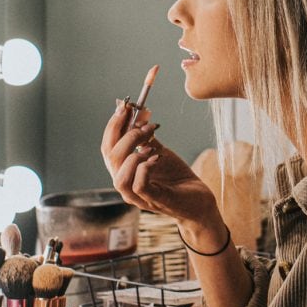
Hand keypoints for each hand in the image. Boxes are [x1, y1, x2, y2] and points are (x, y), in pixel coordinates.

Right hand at [100, 99, 216, 221]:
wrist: (198, 201)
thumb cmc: (176, 178)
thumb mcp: (159, 152)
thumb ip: (146, 138)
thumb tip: (138, 114)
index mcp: (123, 171)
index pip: (108, 147)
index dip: (114, 125)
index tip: (124, 106)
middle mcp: (125, 184)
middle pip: (110, 157)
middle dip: (123, 133)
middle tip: (143, 120)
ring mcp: (138, 196)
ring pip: (119, 176)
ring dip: (133, 153)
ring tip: (151, 144)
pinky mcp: (154, 201)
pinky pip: (139, 185)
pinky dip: (145, 167)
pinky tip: (156, 158)